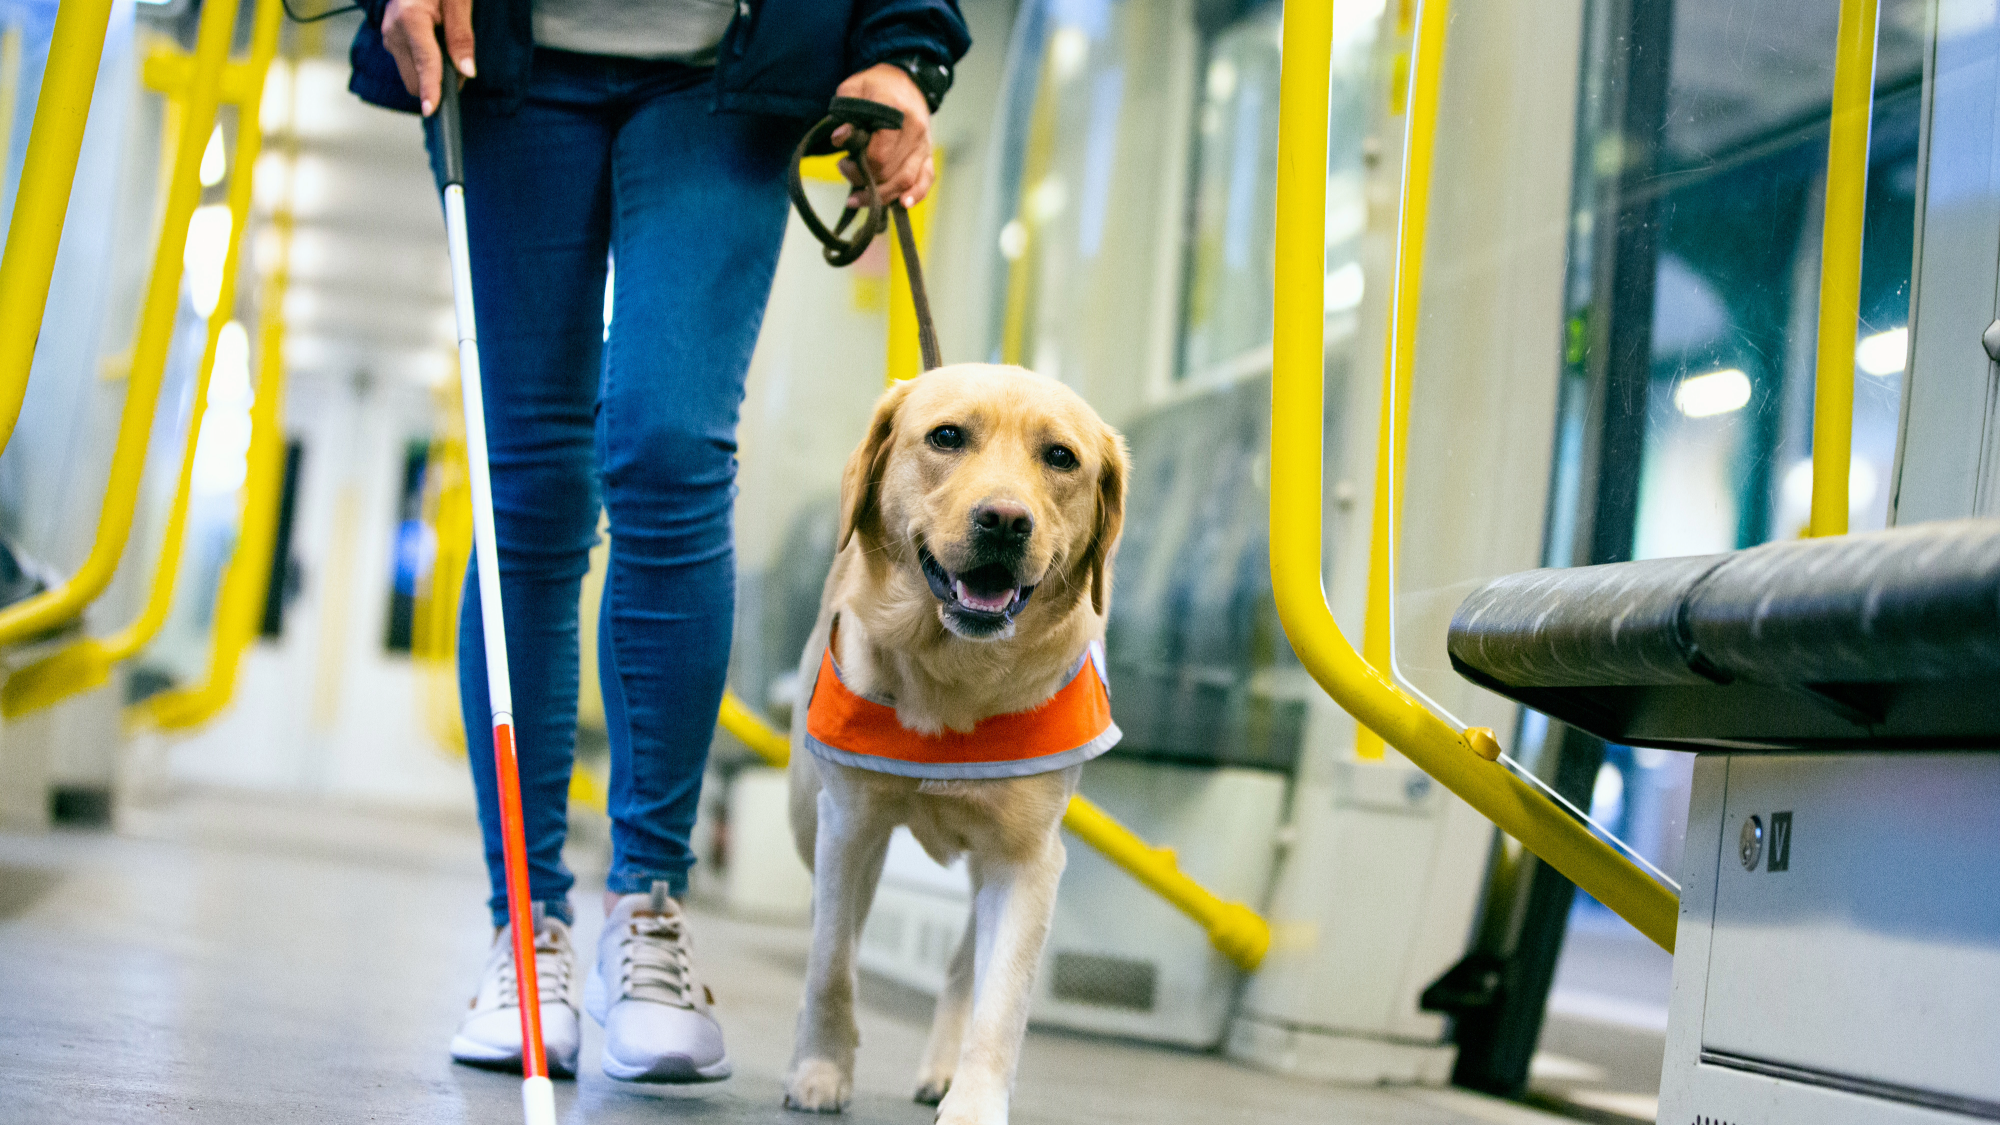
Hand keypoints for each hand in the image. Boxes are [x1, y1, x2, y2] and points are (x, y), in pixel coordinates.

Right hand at [382, 0, 474, 115]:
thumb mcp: (458, 3)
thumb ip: (461, 37)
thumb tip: (466, 72)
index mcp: (410, 18)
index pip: (425, 63)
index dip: (430, 88)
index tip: (431, 109)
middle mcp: (394, 31)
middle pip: (414, 78)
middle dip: (439, 83)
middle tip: (461, 66)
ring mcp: (390, 37)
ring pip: (411, 75)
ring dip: (433, 76)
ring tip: (449, 51)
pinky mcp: (392, 40)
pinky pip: (409, 65)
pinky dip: (425, 67)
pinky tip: (437, 50)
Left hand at [832, 64, 934, 208]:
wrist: (906, 80)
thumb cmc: (875, 86)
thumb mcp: (853, 90)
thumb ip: (845, 114)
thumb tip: (840, 139)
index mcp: (895, 111)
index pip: (879, 155)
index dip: (858, 168)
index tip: (843, 162)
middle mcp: (915, 130)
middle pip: (891, 173)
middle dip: (865, 182)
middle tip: (846, 173)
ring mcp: (924, 144)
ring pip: (906, 181)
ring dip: (882, 196)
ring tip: (859, 199)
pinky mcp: (928, 153)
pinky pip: (926, 179)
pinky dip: (916, 194)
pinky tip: (903, 204)